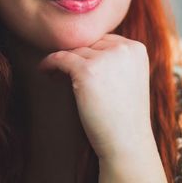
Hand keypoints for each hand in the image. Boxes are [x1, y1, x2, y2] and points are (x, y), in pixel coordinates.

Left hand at [38, 34, 154, 161]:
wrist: (126, 142)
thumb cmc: (125, 116)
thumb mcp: (129, 79)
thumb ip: (115, 60)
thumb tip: (83, 48)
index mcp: (137, 49)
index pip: (106, 40)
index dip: (91, 52)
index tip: (79, 63)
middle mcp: (124, 49)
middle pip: (90, 43)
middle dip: (77, 56)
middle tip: (63, 70)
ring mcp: (106, 58)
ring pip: (75, 51)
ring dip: (63, 61)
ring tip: (54, 73)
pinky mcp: (87, 70)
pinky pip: (60, 58)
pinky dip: (49, 63)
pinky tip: (45, 71)